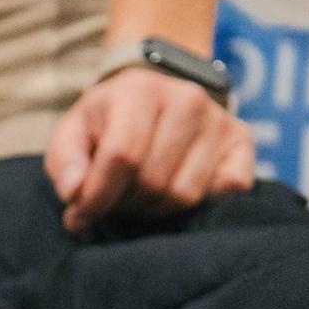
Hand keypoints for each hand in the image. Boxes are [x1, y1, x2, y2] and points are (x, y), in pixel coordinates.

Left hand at [45, 67, 254, 231]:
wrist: (153, 92)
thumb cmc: (106, 122)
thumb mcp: (72, 134)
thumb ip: (65, 164)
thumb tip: (76, 195)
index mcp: (140, 91)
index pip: (122, 157)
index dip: (98, 196)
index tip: (79, 216)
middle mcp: (187, 100)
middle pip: (153, 181)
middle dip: (125, 203)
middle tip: (114, 199)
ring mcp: (219, 120)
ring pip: (186, 194)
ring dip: (156, 208)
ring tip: (141, 194)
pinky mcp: (242, 141)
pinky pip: (227, 192)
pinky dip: (200, 204)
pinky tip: (176, 188)